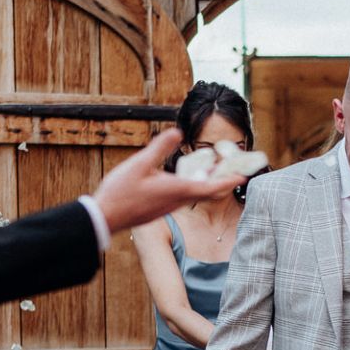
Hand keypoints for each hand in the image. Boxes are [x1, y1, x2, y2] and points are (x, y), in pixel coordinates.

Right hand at [91, 130, 243, 233]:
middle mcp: (178, 200)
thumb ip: (160, 148)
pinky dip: (194, 186)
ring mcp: (169, 206)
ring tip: (216, 169)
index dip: (228, 181)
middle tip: (237, 171)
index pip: (210, 186)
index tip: (243, 177)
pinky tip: (190, 177)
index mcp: (177, 190)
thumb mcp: (140, 164)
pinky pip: (185, 196)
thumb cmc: (121, 192)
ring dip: (208, 182)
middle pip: (207, 191)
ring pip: (196, 194)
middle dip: (223, 180)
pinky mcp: (161, 208)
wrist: (106, 217)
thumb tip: (177, 132)